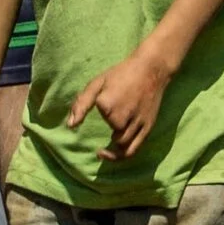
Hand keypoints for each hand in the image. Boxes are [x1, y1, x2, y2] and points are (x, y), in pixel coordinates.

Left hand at [65, 42, 176, 160]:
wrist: (152, 69)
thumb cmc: (122, 74)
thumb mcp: (98, 82)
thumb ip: (82, 103)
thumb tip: (71, 126)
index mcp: (108, 103)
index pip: (101, 114)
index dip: (102, 105)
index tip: (106, 96)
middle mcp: (123, 116)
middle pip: (112, 129)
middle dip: (111, 121)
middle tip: (117, 106)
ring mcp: (137, 123)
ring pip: (122, 142)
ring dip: (117, 137)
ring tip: (115, 126)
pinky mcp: (147, 128)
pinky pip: (132, 150)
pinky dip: (121, 156)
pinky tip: (115, 152)